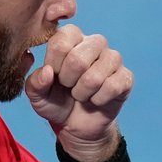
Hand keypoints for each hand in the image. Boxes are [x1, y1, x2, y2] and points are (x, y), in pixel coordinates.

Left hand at [25, 24, 131, 160]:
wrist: (76, 124)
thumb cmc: (56, 101)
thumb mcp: (37, 95)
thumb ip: (34, 83)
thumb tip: (47, 72)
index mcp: (71, 37)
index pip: (61, 42)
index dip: (54, 65)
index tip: (54, 76)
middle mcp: (94, 42)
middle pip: (78, 59)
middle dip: (68, 81)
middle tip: (69, 86)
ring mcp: (113, 58)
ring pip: (94, 76)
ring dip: (82, 93)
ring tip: (81, 94)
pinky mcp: (126, 77)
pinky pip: (112, 87)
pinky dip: (98, 100)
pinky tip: (96, 99)